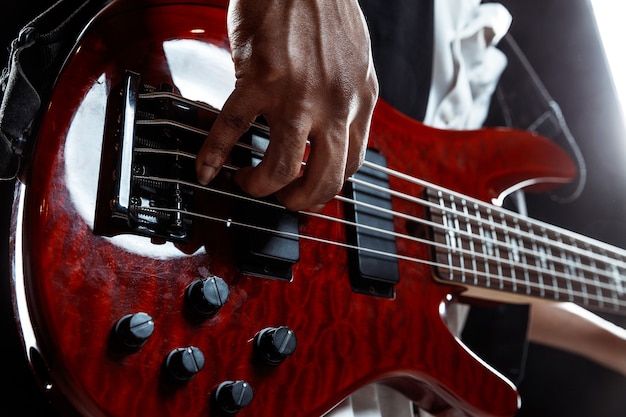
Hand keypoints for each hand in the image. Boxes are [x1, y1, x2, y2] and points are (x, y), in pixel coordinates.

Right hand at [195, 0, 377, 210]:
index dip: (330, 185)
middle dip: (299, 200)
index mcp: (360, 99)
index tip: (312, 189)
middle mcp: (334, 104)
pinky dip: (214, 154)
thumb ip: (346, 96)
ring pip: (279, 166)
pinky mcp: (259, 79)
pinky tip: (206, 167)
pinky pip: (232, 129)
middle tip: (282, 201)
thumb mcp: (354, 59)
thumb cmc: (325, 7)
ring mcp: (296, 94)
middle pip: (324, 178)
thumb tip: (329, 125)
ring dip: (260, 186)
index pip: (353, 163)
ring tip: (247, 183)